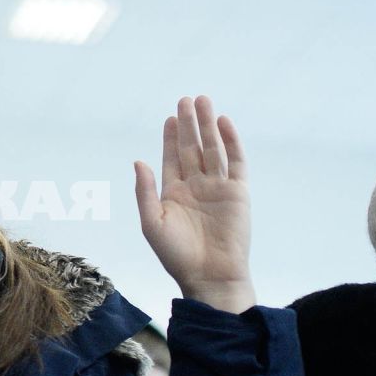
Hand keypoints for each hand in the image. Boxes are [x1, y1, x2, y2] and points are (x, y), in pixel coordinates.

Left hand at [133, 95, 255, 313]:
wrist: (210, 276)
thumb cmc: (177, 255)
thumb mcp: (152, 223)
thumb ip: (145, 191)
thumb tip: (138, 160)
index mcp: (173, 193)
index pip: (171, 158)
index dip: (170, 137)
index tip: (170, 117)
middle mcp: (196, 187)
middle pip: (192, 148)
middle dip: (189, 124)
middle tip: (185, 99)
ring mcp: (218, 188)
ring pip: (213, 149)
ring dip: (208, 126)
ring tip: (204, 102)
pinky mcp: (237, 193)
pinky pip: (235, 162)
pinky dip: (231, 142)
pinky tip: (224, 123)